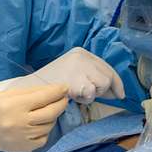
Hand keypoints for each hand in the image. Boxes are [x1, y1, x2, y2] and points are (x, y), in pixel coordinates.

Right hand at [0, 48, 124, 103]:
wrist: (31, 88)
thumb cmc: (52, 84)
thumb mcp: (73, 73)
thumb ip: (92, 77)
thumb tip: (117, 91)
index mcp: (81, 52)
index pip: (106, 67)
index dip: (116, 82)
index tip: (120, 94)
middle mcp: (81, 57)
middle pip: (108, 76)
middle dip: (105, 90)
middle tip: (90, 96)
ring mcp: (78, 67)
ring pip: (103, 85)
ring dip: (93, 95)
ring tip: (78, 94)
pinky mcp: (75, 80)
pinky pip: (92, 93)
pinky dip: (85, 99)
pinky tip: (73, 96)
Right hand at [0, 84, 68, 151]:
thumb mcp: (9, 94)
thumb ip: (31, 92)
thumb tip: (53, 90)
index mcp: (15, 105)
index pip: (44, 97)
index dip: (57, 91)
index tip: (65, 88)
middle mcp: (20, 122)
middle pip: (51, 112)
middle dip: (61, 104)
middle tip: (64, 99)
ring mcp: (23, 137)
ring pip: (48, 126)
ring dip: (52, 117)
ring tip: (48, 111)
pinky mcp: (23, 148)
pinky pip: (43, 139)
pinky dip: (44, 131)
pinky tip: (39, 125)